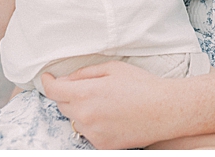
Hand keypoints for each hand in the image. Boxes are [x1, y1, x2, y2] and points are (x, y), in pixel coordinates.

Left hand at [41, 62, 179, 148]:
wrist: (166, 110)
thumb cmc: (142, 85)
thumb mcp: (113, 68)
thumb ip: (85, 73)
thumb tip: (67, 79)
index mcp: (86, 93)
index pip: (54, 90)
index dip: (48, 82)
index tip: (48, 78)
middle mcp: (85, 116)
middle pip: (62, 105)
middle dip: (68, 95)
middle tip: (87, 88)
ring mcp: (93, 133)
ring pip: (75, 121)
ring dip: (81, 111)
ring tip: (104, 103)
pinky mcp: (102, 146)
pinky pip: (88, 134)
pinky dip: (93, 125)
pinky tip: (110, 117)